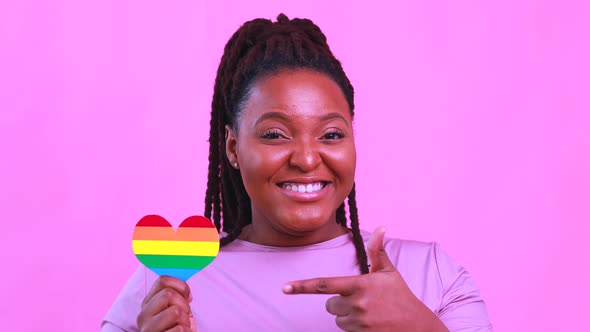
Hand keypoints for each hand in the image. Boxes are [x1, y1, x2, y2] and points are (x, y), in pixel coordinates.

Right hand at [137, 276, 196, 331]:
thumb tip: (185, 283)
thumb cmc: (176, 328)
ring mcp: (147, 329)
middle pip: (168, 294)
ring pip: (176, 311)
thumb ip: (175, 295)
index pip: (162, 280)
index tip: (187, 297)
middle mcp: (143, 315)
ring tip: (182, 328)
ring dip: (186, 321)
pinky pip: (180, 330)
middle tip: (184, 316)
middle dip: (184, 304)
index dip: (181, 285)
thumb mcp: (175, 308)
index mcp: (148, 303)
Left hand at [283, 227, 447, 331]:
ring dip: (348, 317)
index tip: (284, 288)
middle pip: (330, 305)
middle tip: (362, 300)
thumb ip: (377, 251)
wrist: (417, 326)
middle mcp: (356, 304)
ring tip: (370, 313)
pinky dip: (355, 327)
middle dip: (340, 303)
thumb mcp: (389, 273)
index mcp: (359, 285)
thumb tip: (381, 227)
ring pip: (338, 319)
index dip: (302, 286)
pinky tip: (371, 323)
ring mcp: (358, 322)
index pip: (324, 285)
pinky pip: (346, 331)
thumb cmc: (401, 297)